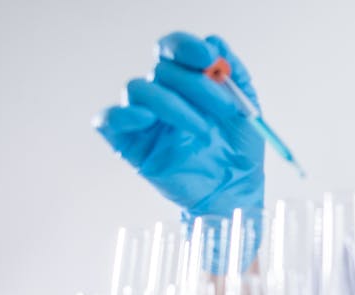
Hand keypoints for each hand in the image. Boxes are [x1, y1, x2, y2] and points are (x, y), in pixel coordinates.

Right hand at [95, 32, 264, 221]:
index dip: (185, 47)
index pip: (172, 49)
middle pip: (161, 69)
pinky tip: (148, 120)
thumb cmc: (238, 151)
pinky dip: (124, 114)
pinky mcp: (129, 144)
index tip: (209, 59)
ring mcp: (144, 119)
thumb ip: (234, 74)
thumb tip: (214, 43)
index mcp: (186, 82)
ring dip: (173, 105)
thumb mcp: (246, 109)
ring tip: (202, 130)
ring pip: (137, 88)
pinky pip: (108, 120)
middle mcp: (162, 95)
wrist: (234, 190)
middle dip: (195, 84)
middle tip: (225, 108)